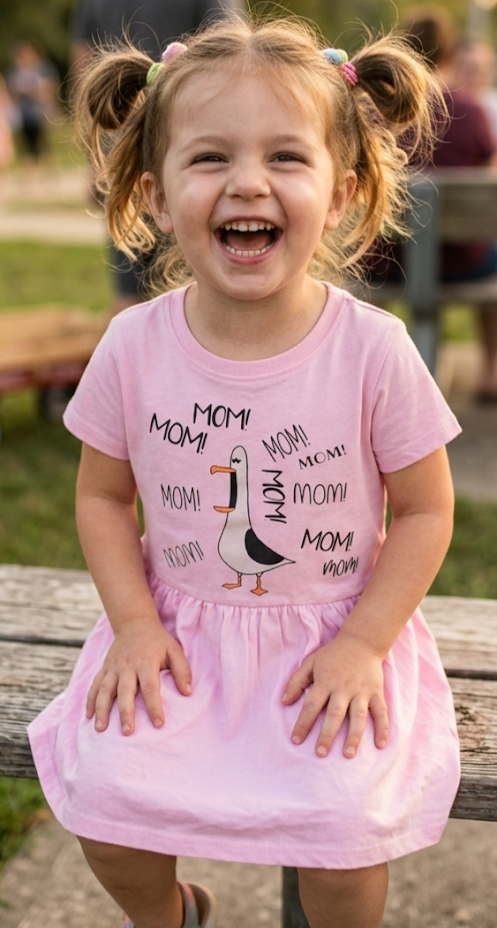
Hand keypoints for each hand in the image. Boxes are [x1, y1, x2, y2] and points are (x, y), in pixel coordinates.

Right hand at [86, 618, 191, 734]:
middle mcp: (127, 666)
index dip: (155, 707)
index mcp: (146, 662)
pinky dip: (90, 700)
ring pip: (105, 690)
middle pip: (125, 692)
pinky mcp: (104, 668)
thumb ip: (182, 671)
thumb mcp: (174, 650)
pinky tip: (88, 716)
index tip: (159, 724)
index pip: (151, 688)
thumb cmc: (157, 641)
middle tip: (127, 732)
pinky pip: (94, 685)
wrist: (134, 623)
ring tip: (100, 729)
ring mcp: (113, 667)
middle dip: (125, 713)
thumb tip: (188, 693)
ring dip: (102, 709)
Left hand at [281, 632, 387, 758]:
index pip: (311, 705)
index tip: (295, 740)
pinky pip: (381, 712)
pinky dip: (382, 728)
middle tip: (320, 753)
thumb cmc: (332, 655)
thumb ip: (296, 681)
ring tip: (348, 754)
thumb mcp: (311, 662)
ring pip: (358, 717)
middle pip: (334, 714)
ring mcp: (362, 691)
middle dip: (327, 735)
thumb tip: (283, 701)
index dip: (303, 723)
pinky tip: (380, 745)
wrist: (362, 641)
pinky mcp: (376, 692)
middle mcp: (343, 688)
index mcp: (325, 682)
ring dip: (354, 736)